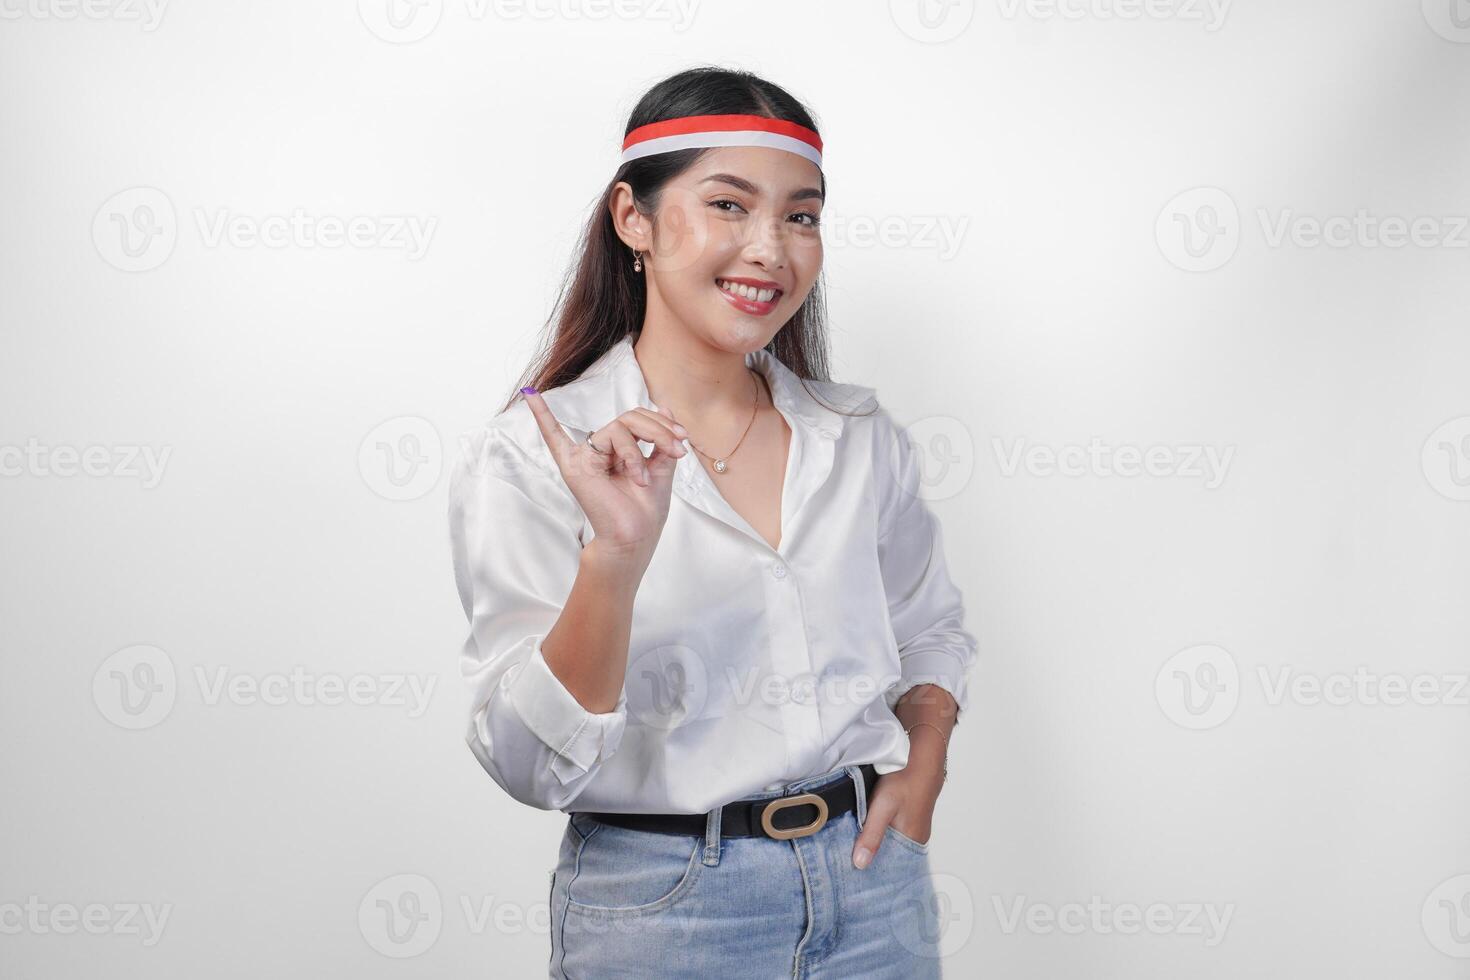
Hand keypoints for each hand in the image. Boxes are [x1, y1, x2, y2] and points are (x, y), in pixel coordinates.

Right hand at [521, 388, 688, 563]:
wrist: (635, 538)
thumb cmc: (645, 511)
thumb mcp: (661, 468)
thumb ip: (661, 440)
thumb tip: (665, 406)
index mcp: (618, 451)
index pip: (635, 420)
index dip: (660, 422)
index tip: (683, 437)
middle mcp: (600, 450)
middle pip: (630, 418)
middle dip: (659, 429)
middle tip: (677, 450)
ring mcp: (585, 456)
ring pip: (618, 426)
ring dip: (639, 448)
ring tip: (643, 477)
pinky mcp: (576, 465)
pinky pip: (554, 436)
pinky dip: (541, 415)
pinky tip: (530, 396)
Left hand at [851, 765, 941, 868]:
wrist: (921, 754)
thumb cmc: (905, 778)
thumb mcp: (883, 807)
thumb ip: (872, 835)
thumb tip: (860, 863)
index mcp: (911, 841)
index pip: (889, 866)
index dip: (871, 869)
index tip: (851, 871)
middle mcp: (915, 837)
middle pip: (890, 854)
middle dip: (871, 856)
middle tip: (848, 858)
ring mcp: (913, 825)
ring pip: (891, 841)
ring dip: (875, 841)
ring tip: (854, 843)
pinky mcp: (909, 815)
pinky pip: (893, 830)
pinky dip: (880, 830)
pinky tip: (868, 826)